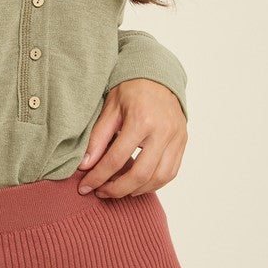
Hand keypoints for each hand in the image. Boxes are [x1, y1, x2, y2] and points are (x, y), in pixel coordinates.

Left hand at [76, 78, 187, 197]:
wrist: (157, 75)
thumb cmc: (131, 88)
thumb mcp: (110, 108)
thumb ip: (98, 138)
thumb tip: (85, 166)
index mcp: (141, 120)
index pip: (117, 158)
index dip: (99, 176)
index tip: (85, 186)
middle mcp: (163, 131)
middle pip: (140, 175)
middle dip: (117, 190)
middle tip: (100, 192)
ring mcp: (176, 138)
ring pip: (158, 178)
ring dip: (136, 190)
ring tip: (117, 190)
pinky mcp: (183, 142)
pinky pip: (170, 172)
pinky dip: (153, 184)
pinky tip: (137, 184)